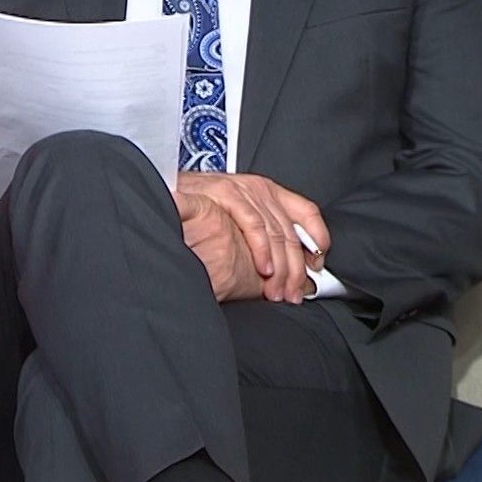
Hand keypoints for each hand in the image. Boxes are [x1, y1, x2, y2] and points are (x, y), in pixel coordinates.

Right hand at [175, 172, 327, 303]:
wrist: (163, 191)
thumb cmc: (195, 210)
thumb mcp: (235, 220)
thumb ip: (261, 238)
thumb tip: (289, 272)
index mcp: (266, 191)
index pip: (308, 212)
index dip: (318, 240)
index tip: (317, 266)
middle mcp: (258, 188)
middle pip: (291, 230)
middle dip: (295, 269)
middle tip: (293, 293)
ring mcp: (243, 189)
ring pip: (276, 232)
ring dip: (280, 267)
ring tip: (277, 290)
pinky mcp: (227, 192)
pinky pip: (254, 225)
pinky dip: (262, 250)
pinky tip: (263, 269)